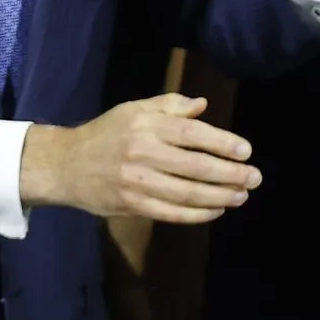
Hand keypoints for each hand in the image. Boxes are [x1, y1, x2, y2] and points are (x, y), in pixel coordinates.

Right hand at [21, 94, 259, 224]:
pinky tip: (216, 210)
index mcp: (146, 127)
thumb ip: (169, 106)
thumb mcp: (133, 109)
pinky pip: (171, 213)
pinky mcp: (132, 206)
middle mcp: (143, 154)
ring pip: (187, 194)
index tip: (246, 151)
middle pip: (196, 167)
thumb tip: (202, 105)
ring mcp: (137, 183)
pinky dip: (197, 214)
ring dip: (219, 197)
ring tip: (241, 196)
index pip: (193, 134)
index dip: (223, 143)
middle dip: (231, 174)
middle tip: (254, 178)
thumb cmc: (106, 133)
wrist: (64, 165)